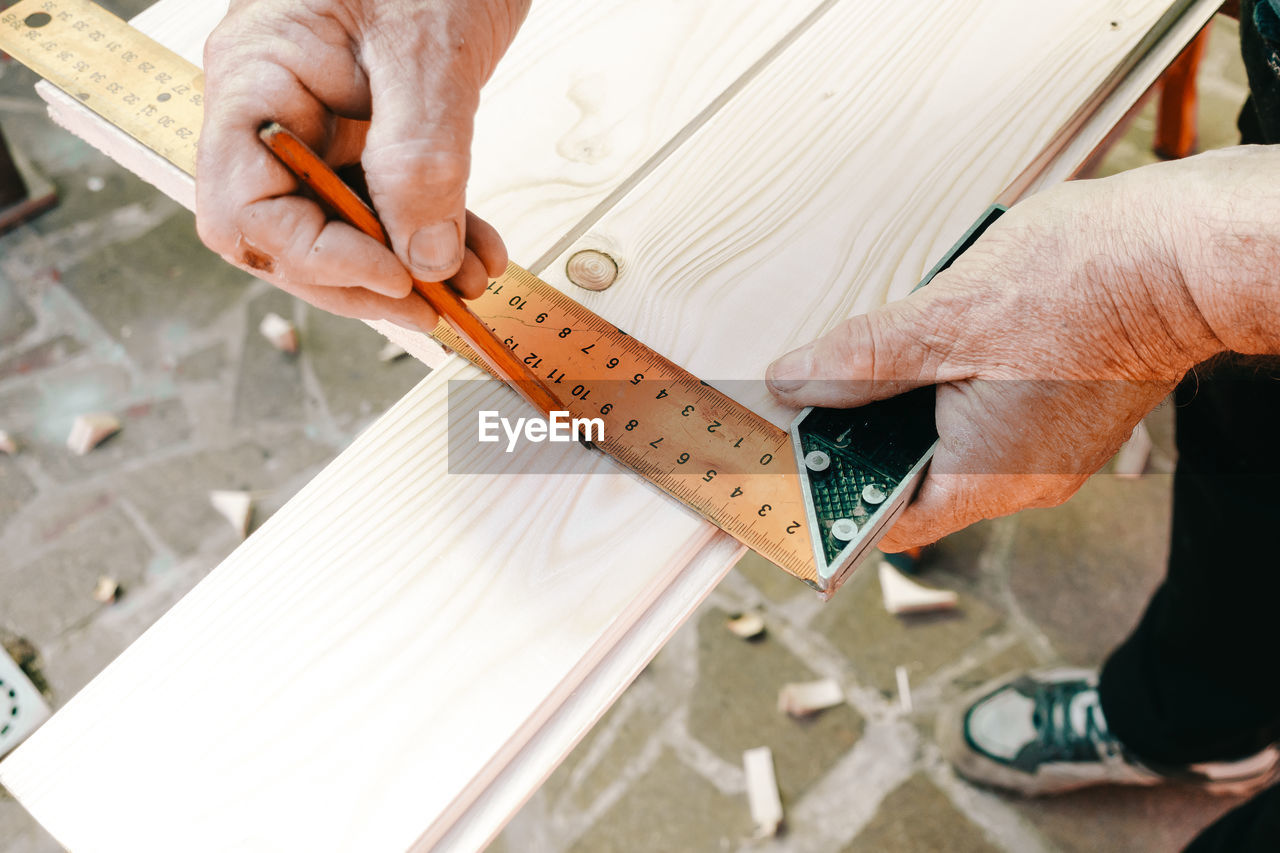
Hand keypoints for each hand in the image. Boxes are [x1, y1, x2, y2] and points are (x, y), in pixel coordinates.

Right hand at [197, 0, 528, 330]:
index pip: (245, 211)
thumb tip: (420, 258)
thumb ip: (420, 158)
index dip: (313, 259)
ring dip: (409, 270)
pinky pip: (389, 205)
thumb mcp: (427, 52)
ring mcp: (323, 128)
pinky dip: (433, 236)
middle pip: (290, 237)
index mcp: (257, 84)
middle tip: (432, 306)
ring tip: (467, 284)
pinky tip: (475, 252)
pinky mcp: (371, 134)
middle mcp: (277, 114)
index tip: (391, 278)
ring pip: (345, 231)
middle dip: (364, 281)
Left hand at [766, 176, 1221, 550]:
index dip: (835, 498)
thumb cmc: (1084, 281)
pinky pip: (987, 420)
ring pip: (950, 445)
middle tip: (824, 389)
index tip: (793, 465)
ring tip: (887, 355)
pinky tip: (942, 344)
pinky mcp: (1064, 417)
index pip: (889, 521)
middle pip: (915, 481)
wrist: (1189, 252)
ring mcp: (1049, 451)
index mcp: (989, 473)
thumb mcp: (947, 318)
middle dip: (867, 436)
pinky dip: (951, 390)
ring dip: (909, 406)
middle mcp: (1023, 479)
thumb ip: (862, 359)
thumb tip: (795, 381)